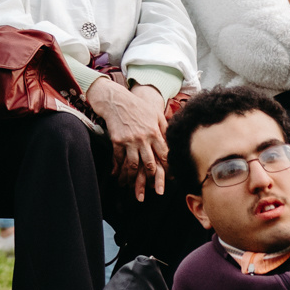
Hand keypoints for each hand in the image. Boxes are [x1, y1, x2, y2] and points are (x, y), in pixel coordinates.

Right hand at [89, 76, 167, 200]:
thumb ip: (164, 127)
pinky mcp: (116, 141)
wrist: (116, 100)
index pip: (164, 154)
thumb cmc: (138, 106)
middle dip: (153, 178)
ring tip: (133, 187)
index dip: (168, 167)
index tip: (171, 177)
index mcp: (154, 132)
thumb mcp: (155, 114)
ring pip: (133, 164)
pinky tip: (117, 175)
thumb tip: (173, 137)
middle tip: (154, 189)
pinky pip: (118, 158)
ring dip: (134, 178)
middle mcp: (142, 139)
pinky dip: (118, 168)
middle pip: (149, 163)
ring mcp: (129, 141)